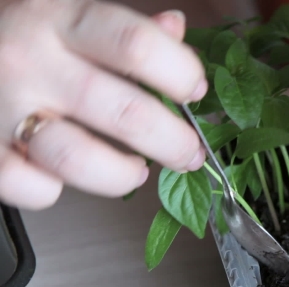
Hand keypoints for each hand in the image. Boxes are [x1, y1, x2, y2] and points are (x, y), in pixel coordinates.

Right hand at [0, 0, 207, 209]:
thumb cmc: (24, 37)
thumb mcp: (71, 15)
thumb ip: (125, 28)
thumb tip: (176, 29)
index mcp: (63, 20)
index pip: (135, 45)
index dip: (179, 73)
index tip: (194, 92)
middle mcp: (32, 61)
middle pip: (125, 112)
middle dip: (173, 142)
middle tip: (189, 153)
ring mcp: (4, 108)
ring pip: (79, 158)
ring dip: (124, 174)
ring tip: (137, 171)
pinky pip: (32, 188)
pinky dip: (56, 192)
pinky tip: (67, 178)